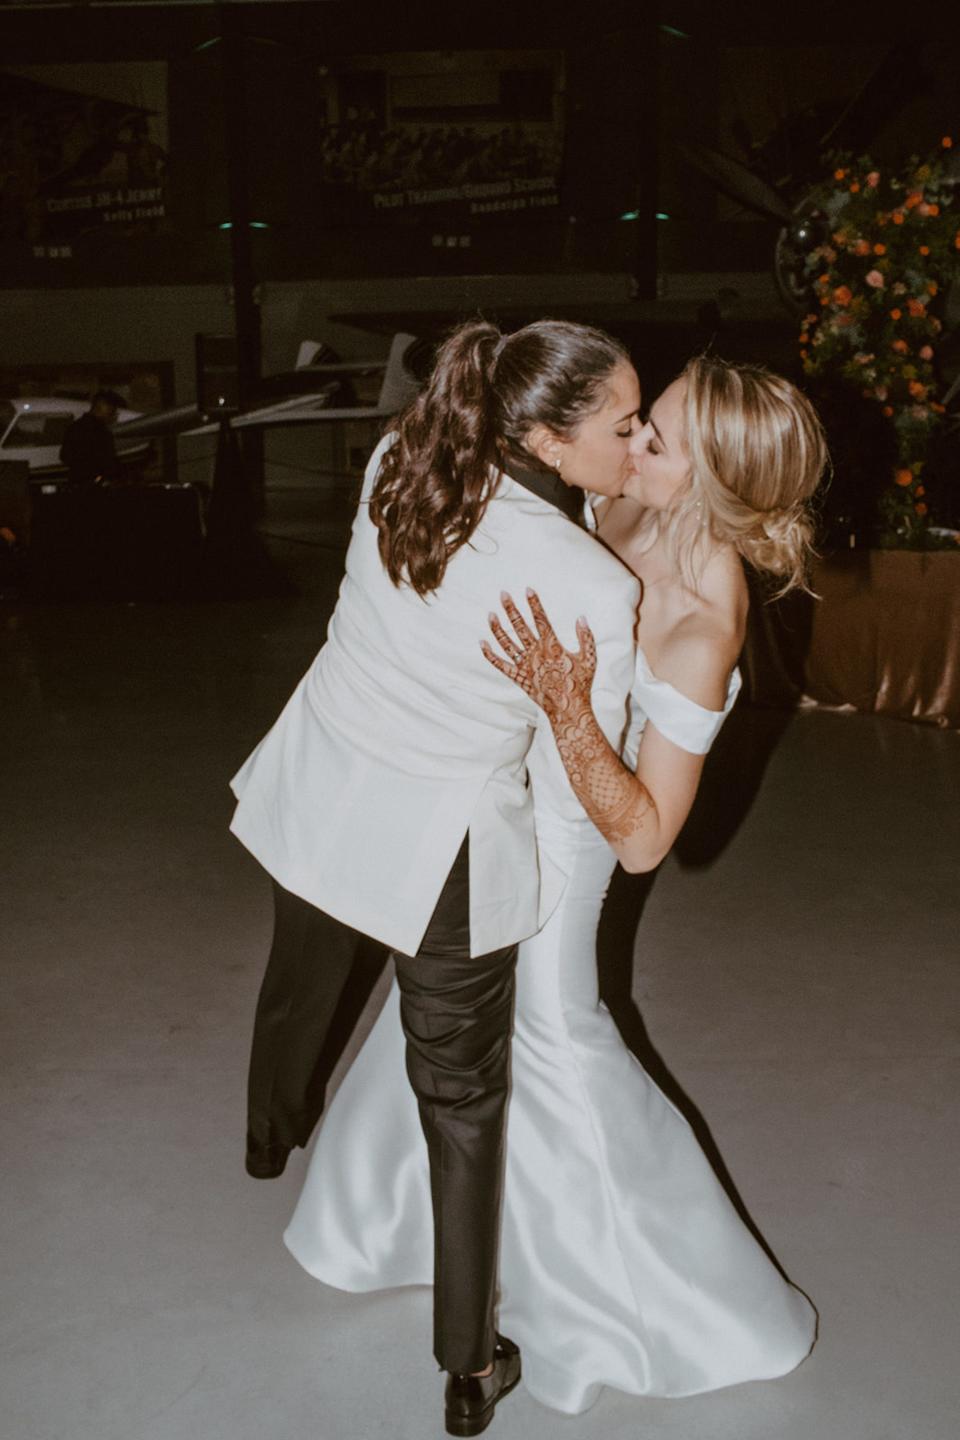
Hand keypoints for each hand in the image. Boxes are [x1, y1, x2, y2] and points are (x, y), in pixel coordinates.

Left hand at [481, 589, 596, 722]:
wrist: (568, 710)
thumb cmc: (581, 685)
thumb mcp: (589, 659)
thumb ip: (586, 637)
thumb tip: (581, 618)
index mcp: (553, 646)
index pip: (541, 619)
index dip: (534, 603)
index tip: (528, 589)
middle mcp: (536, 654)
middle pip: (520, 626)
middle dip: (511, 609)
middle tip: (503, 594)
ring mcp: (525, 666)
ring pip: (507, 643)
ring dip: (497, 628)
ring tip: (490, 614)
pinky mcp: (519, 678)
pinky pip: (501, 665)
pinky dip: (490, 655)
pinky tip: (482, 643)